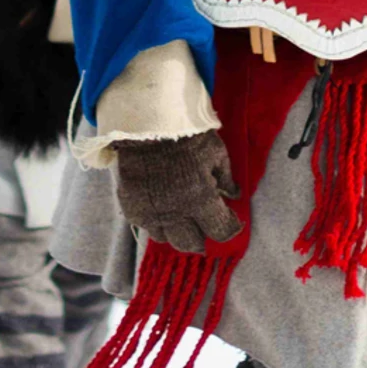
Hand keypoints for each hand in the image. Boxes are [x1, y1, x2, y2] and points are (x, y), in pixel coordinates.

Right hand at [112, 128, 241, 252]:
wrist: (146, 122)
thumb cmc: (187, 135)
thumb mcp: (216, 152)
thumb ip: (226, 178)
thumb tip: (235, 195)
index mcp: (201, 200)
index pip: (221, 231)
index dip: (231, 228)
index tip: (232, 221)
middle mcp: (175, 213)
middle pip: (192, 244)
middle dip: (202, 237)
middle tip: (204, 225)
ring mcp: (151, 213)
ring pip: (166, 239)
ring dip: (176, 231)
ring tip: (180, 217)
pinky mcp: (131, 207)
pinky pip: (145, 226)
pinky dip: (155, 221)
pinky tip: (160, 207)